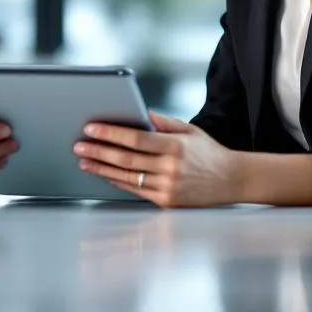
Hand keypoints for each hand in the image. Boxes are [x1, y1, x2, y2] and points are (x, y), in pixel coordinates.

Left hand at [73, 112, 238, 207]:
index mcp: (175, 146)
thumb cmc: (208, 152)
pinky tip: (103, 173)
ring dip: (101, 168)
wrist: (232, 180)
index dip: (110, 133)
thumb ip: (161, 121)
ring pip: (127, 177)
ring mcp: (168, 187)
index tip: (91, 128)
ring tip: (84, 160)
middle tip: (79, 145)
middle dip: (98, 151)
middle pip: (126, 159)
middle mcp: (171, 168)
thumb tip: (136, 110)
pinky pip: (135, 190)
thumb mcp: (188, 130)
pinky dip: (116, 181)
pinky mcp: (166, 201)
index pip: (135, 138)